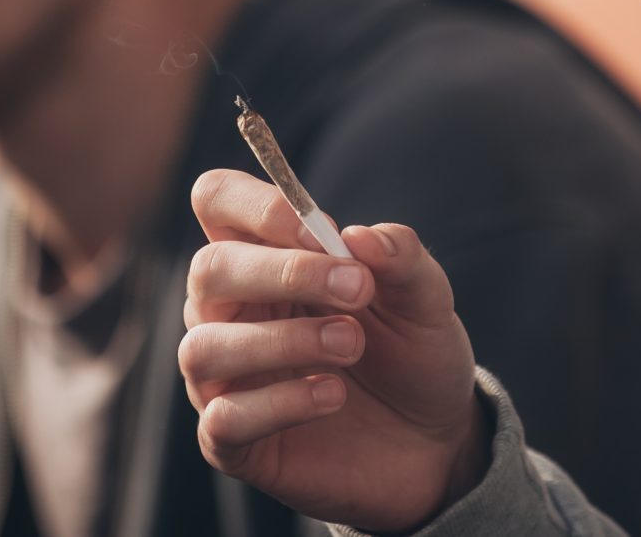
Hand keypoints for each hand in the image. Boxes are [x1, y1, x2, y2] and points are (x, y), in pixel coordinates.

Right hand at [181, 169, 488, 531]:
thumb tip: (360, 236)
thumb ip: (401, 256)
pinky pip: (224, 419)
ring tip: (353, 346)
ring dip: (285, 341)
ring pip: (206, 347)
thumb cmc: (412, 352)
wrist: (434, 442)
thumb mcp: (425, 298)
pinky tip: (333, 395)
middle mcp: (231, 310)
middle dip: (284, 273)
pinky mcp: (234, 441)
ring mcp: (225, 377)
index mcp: (265, 255)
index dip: (259, 206)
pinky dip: (282, 403)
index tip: (321, 231)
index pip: (218, 199)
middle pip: (208, 269)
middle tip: (359, 290)